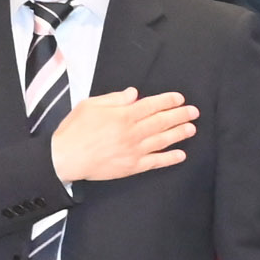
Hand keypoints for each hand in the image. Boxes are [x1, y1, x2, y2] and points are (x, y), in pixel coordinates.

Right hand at [49, 86, 198, 184]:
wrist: (66, 158)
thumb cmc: (74, 130)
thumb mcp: (89, 105)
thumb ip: (113, 99)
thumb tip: (133, 94)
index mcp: (122, 116)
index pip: (151, 106)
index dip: (167, 101)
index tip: (180, 99)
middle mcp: (132, 132)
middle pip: (162, 122)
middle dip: (180, 115)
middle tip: (194, 112)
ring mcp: (134, 150)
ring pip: (163, 140)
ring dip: (179, 134)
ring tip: (192, 128)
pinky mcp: (132, 166)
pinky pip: (156, 162)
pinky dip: (170, 158)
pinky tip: (181, 155)